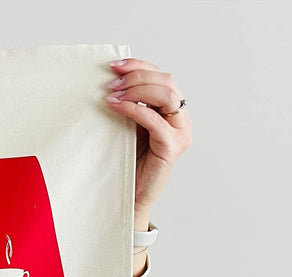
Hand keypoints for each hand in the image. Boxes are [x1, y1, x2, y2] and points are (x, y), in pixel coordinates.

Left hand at [104, 58, 191, 228]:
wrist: (129, 196)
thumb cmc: (127, 163)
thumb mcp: (127, 128)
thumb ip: (129, 106)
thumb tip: (111, 82)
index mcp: (171, 110)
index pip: (161, 76)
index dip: (139, 66)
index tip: (114, 65)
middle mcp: (180, 118)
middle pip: (166, 80)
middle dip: (137, 76)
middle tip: (111, 83)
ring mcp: (180, 132)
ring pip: (165, 94)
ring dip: (136, 89)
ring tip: (112, 95)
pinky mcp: (172, 146)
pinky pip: (155, 119)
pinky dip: (134, 109)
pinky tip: (116, 107)